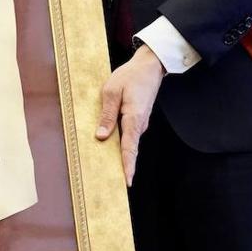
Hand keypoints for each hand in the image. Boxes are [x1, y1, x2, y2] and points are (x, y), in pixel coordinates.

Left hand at [95, 44, 164, 186]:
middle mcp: (140, 124)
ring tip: (110, 170)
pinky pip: (129, 135)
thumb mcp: (111, 91)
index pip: (129, 146)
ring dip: (122, 155)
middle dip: (124, 166)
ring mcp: (140, 123)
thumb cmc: (130, 76)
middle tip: (116, 184)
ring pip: (129, 142)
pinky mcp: (138, 119)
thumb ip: (106, 114)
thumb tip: (101, 137)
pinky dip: (122, 143)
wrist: (150, 66)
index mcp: (134, 117)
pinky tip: (111, 146)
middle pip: (130, 149)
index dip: (127, 164)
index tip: (127, 181)